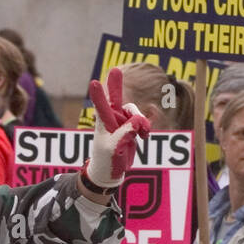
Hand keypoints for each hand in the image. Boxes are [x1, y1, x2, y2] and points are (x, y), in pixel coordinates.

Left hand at [86, 67, 150, 187]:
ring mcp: (122, 124)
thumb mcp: (115, 148)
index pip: (101, 107)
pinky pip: (142, 122)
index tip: (94, 82)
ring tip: (145, 135)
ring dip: (142, 122)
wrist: (110, 173)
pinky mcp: (131, 130)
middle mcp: (112, 120)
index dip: (99, 95)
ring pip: (135, 114)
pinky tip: (149, 127)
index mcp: (104, 124)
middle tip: (115, 70)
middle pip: (119, 101)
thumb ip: (126, 132)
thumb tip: (139, 120)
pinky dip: (146, 125)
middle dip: (116, 85)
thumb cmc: (106, 161)